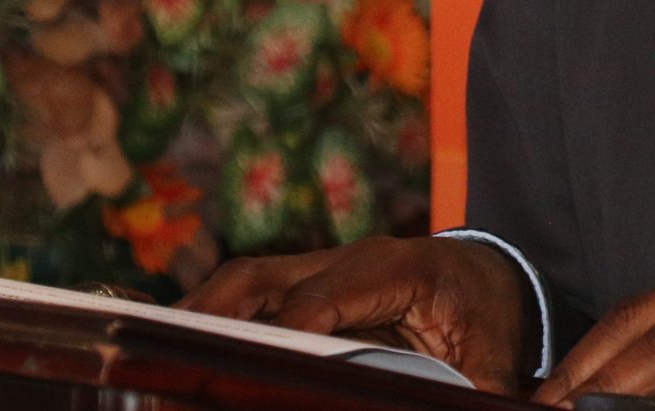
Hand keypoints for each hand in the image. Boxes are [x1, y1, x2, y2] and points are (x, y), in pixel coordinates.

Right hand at [179, 235, 534, 395]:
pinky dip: (217, 320)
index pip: (321, 299)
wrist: (496, 274)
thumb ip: (474, 395)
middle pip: (261, 278)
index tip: (249, 374)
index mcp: (399, 268)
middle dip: (211, 319)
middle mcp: (351, 259)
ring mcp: (325, 266)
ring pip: (244, 281)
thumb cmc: (492, 318)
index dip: (283, 335)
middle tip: (170, 365)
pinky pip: (252, 294)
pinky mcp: (310, 283)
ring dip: (201, 318)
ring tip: (158, 364)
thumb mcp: (492, 361)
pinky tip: (186, 356)